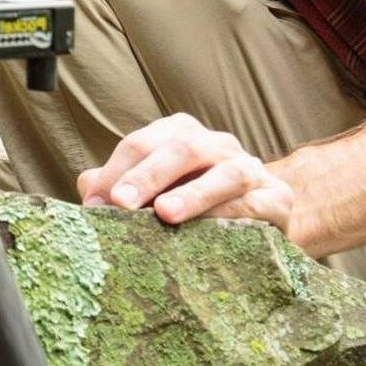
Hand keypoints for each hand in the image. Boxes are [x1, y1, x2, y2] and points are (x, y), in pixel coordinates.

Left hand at [77, 112, 294, 232]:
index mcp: (179, 134)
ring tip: (166, 214)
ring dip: (194, 193)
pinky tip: (214, 231)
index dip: (115, 171)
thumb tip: (89, 196)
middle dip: (147, 175)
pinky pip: (255, 204)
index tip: (95, 204)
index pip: (141, 144)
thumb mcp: (153, 190)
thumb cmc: (192, 201)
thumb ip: (117, 187)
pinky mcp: (276, 199)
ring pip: (224, 173)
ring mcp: (249, 168)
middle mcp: (215, 144)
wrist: (260, 216)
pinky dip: (233, 215)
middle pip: (180, 148)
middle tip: (120, 202)